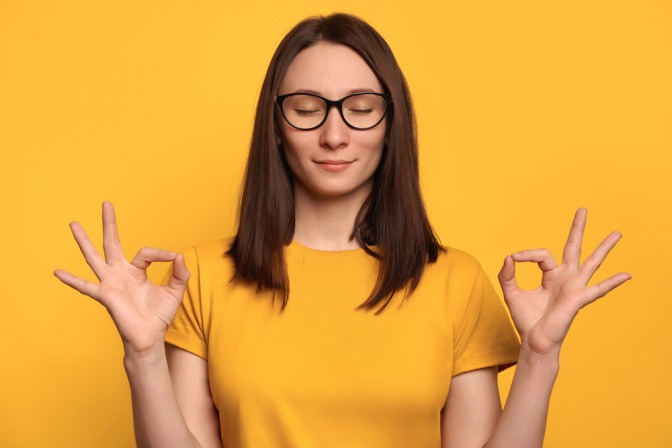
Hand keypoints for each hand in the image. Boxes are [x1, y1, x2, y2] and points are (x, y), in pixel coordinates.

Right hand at [54, 202, 188, 356]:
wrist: (149, 337)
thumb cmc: (159, 315)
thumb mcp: (175, 291)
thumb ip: (181, 274)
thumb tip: (180, 256)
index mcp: (136, 271)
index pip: (146, 252)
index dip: (161, 253)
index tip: (174, 258)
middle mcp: (121, 273)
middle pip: (112, 243)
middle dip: (110, 223)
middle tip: (106, 203)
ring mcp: (111, 283)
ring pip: (95, 257)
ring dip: (84, 241)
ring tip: (73, 223)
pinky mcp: (106, 295)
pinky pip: (86, 287)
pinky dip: (72, 280)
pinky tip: (57, 272)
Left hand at [497, 208, 630, 356]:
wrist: (534, 340)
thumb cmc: (526, 318)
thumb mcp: (511, 292)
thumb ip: (507, 274)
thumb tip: (509, 256)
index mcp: (550, 275)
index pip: (542, 254)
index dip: (527, 254)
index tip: (514, 258)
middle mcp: (565, 278)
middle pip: (573, 247)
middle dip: (577, 228)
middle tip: (582, 209)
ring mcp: (574, 287)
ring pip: (591, 262)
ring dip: (604, 248)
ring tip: (617, 233)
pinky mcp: (578, 299)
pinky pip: (598, 289)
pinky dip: (613, 282)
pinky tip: (627, 274)